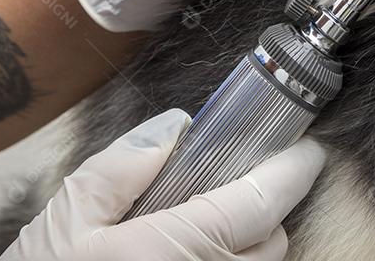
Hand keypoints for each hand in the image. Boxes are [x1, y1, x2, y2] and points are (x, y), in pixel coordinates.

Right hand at [0, 109, 326, 260]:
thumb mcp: (68, 217)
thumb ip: (123, 166)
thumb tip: (175, 128)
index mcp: (176, 251)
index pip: (261, 204)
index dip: (292, 171)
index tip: (306, 150)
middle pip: (270, 242)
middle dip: (261, 210)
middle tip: (228, 188)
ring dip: (245, 247)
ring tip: (199, 229)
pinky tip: (189, 256)